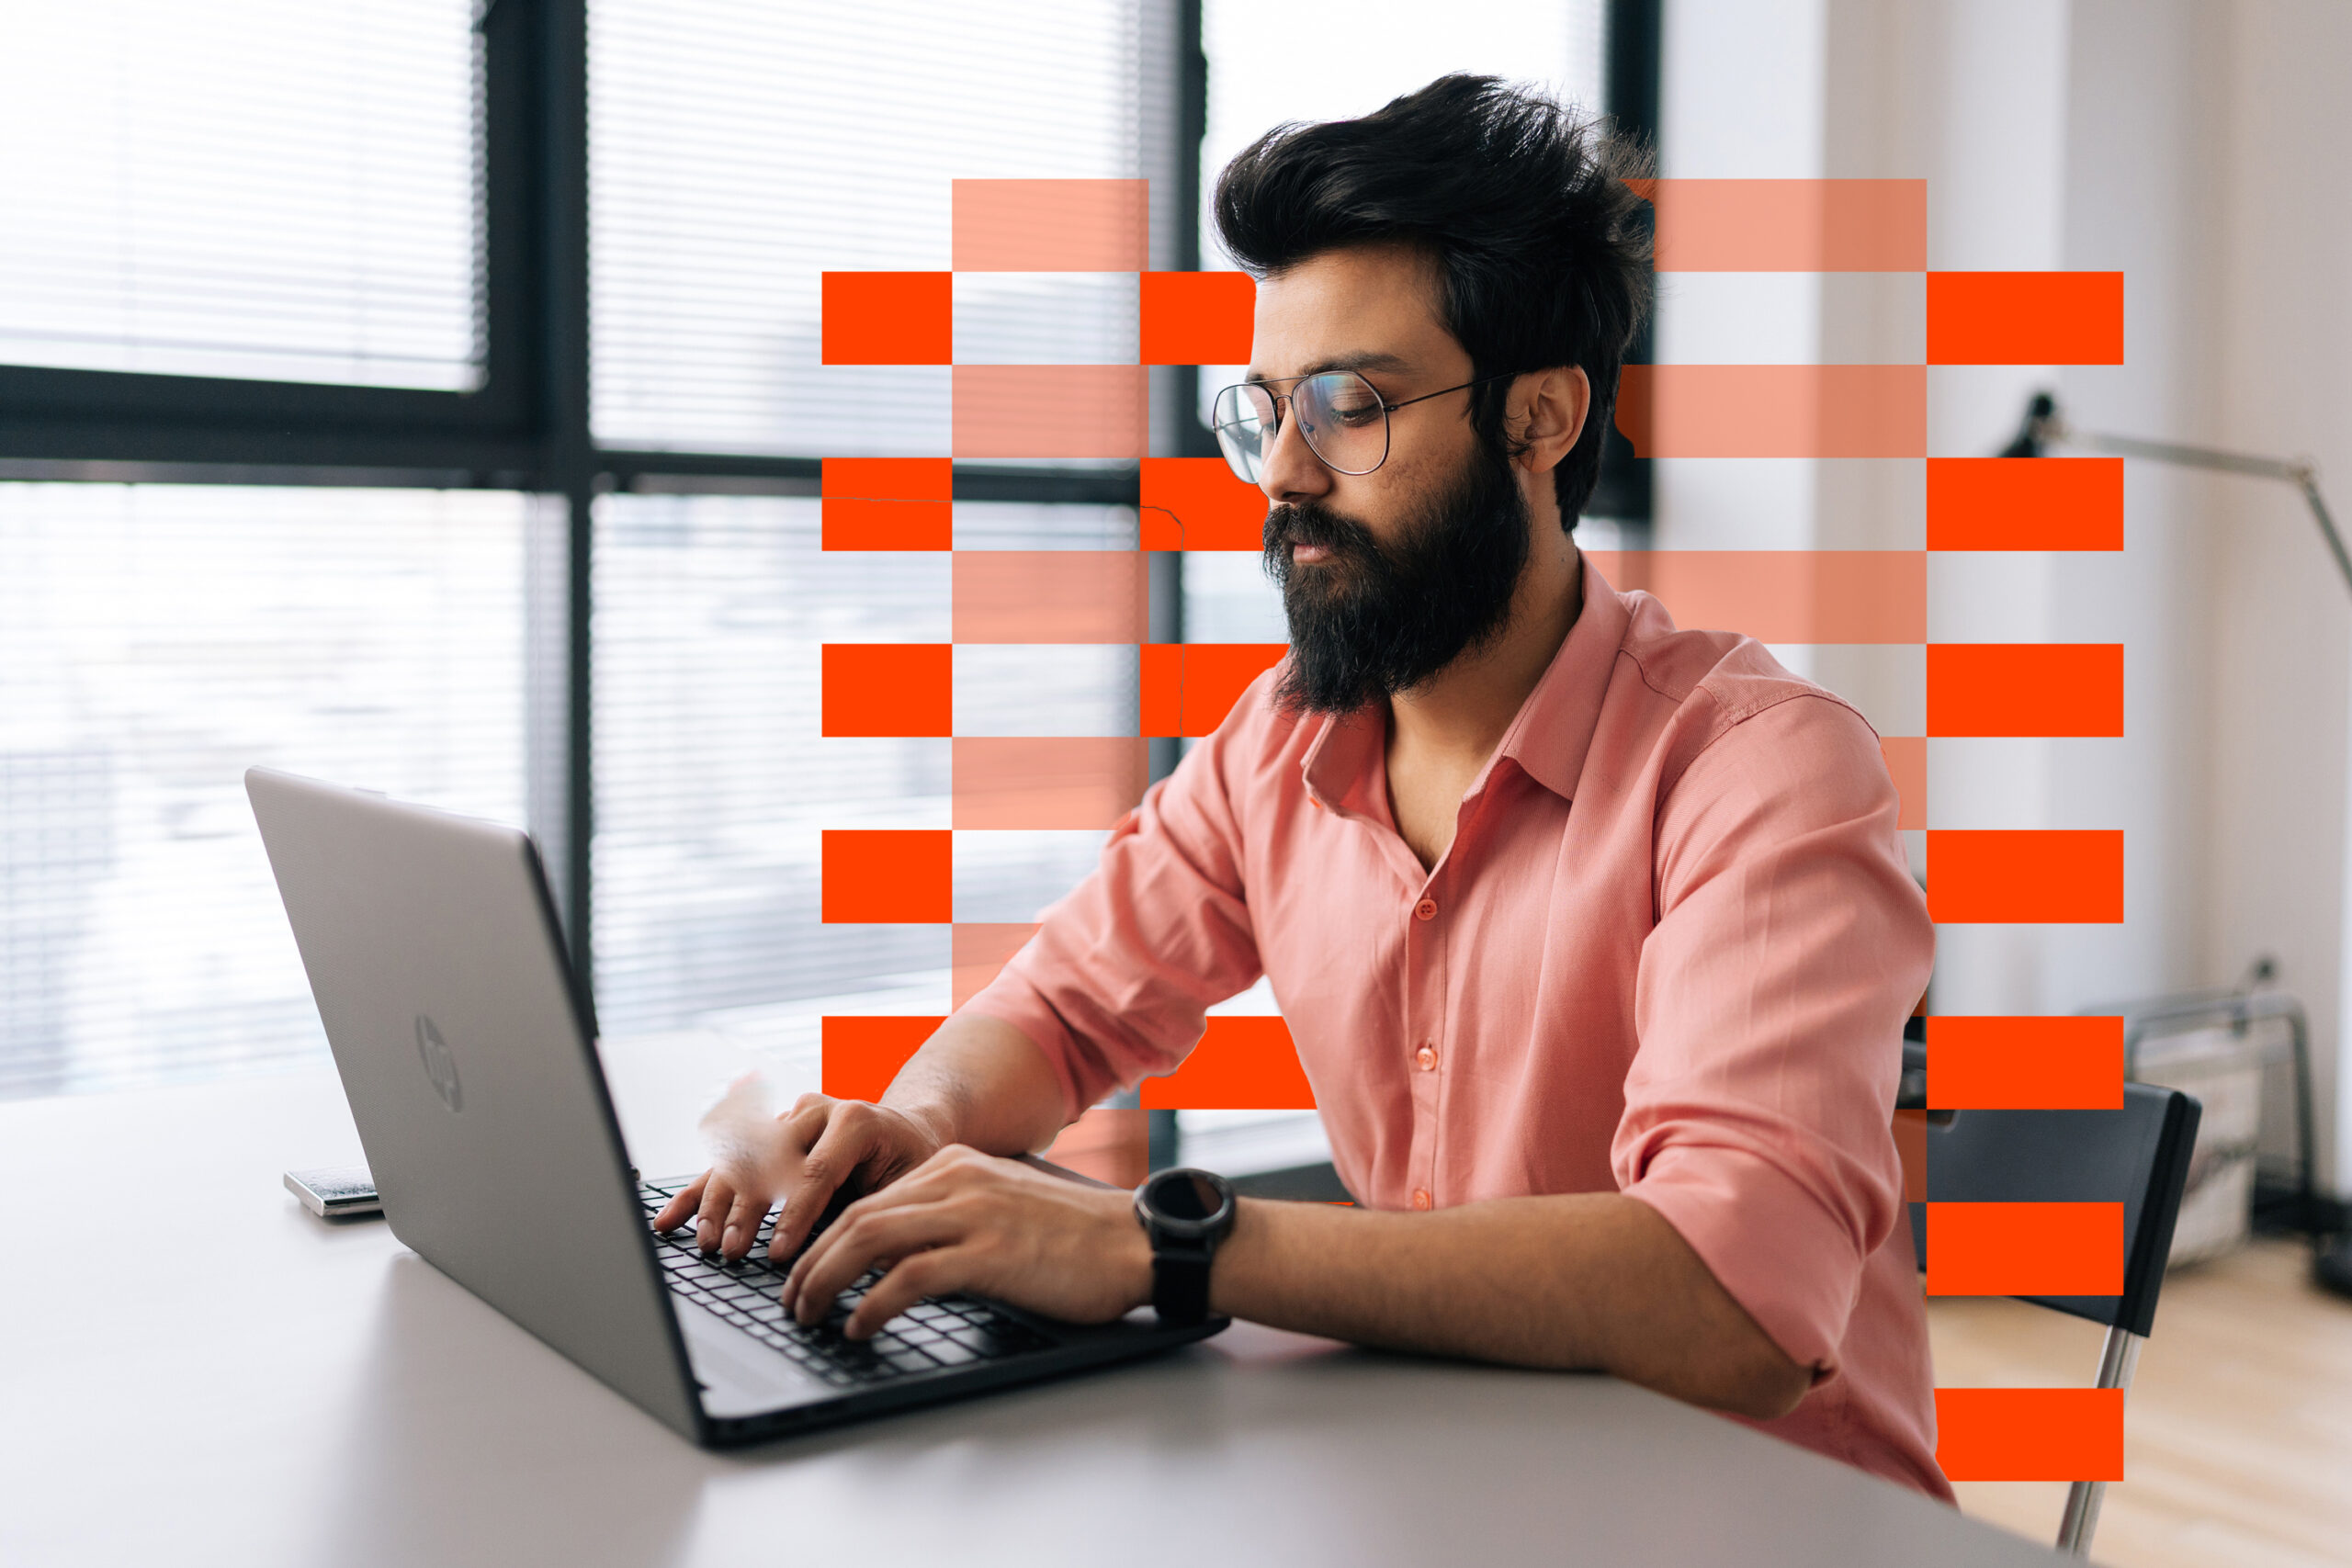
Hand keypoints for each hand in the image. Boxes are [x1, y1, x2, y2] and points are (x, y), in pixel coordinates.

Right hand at [650, 1092, 945, 1262]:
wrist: (907, 1129)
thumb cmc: (912, 1162)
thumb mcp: (911, 1184)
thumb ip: (883, 1211)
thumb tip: (864, 1259)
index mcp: (856, 1120)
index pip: (817, 1171)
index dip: (794, 1216)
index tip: (779, 1254)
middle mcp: (816, 1111)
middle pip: (769, 1162)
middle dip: (748, 1212)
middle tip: (734, 1251)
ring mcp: (787, 1119)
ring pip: (742, 1161)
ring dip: (719, 1204)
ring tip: (709, 1243)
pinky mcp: (767, 1134)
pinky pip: (726, 1164)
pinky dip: (698, 1194)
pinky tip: (671, 1220)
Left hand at [780, 1145, 1154, 1338]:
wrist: (1138, 1242)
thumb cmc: (1077, 1239)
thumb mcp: (1003, 1210)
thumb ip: (952, 1220)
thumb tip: (897, 1262)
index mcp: (957, 1166)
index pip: (868, 1198)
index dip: (825, 1239)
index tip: (805, 1273)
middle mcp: (957, 1180)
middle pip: (856, 1216)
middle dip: (811, 1263)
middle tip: (791, 1301)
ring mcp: (973, 1214)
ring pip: (869, 1239)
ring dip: (826, 1281)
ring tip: (808, 1315)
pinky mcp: (989, 1254)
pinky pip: (910, 1276)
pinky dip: (873, 1304)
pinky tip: (859, 1328)